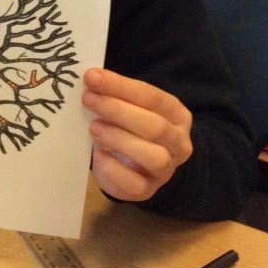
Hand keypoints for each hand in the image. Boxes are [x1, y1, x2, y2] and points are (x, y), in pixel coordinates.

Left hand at [83, 67, 192, 201]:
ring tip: (93, 128)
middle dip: (118, 110)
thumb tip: (91, 80)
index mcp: (176, 114)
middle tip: (88, 99)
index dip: (121, 86)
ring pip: (153, 156)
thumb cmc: (130, 129)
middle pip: (155, 126)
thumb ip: (116, 96)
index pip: (152, 97)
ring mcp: (167, 169)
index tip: (92, 77)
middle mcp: (178, 142)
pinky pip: (135, 183)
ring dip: (119, 139)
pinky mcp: (148, 190)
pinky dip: (113, 168)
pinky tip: (98, 154)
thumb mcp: (129, 108)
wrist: (135, 168)